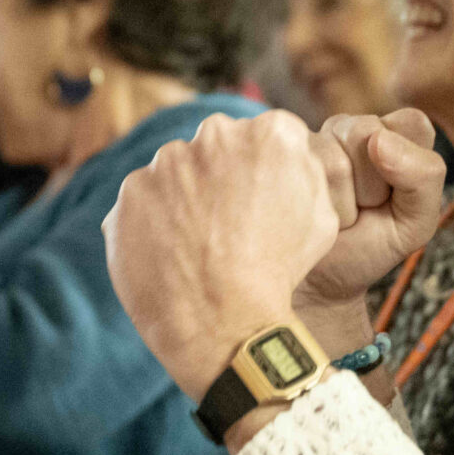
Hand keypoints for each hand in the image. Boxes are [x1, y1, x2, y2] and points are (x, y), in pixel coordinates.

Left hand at [103, 110, 340, 402]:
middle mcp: (215, 135)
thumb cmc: (280, 272)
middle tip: (227, 226)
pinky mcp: (130, 193)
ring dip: (184, 198)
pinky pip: (142, 204)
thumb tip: (288, 155)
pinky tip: (169, 255)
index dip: (266, 174)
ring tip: (197, 247)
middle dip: (221, 177)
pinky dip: (151, 225)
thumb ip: (305, 170)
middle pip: (218, 148)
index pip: (268, 138)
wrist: (224, 320)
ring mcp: (165, 163)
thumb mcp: (323, 217)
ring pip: (176, 174)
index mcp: (270, 134)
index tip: (262, 203)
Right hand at [292, 109, 447, 313]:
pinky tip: (306, 213)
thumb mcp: (416, 223)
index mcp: (396, 132)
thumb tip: (378, 139)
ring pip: (332, 158)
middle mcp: (353, 126)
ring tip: (334, 214)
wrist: (318, 281)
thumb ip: (424, 176)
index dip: (406, 165)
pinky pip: (298, 173)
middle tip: (361, 210)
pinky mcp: (277, 154)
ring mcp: (312, 138)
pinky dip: (309, 207)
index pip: (411, 124)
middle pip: (367, 133)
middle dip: (369, 187)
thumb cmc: (371, 247)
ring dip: (338, 201)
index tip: (395, 196)